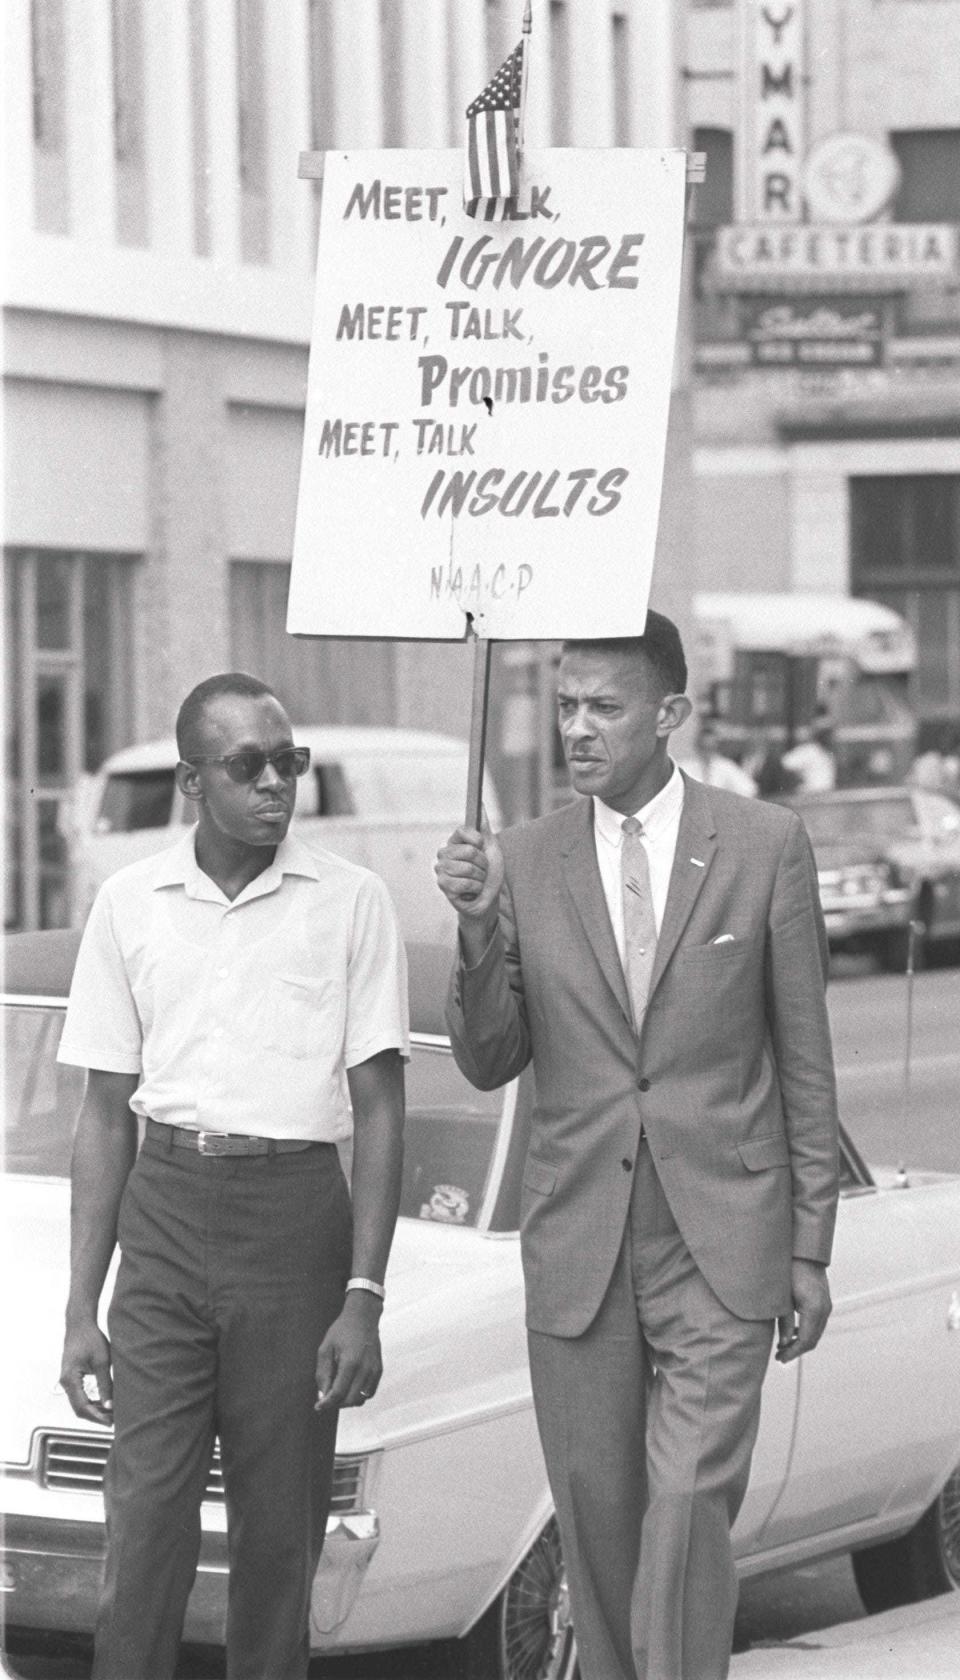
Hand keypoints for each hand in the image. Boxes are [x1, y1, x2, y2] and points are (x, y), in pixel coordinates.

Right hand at [60, 1321, 113, 1425]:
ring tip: (111, 1413)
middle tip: (114, 1420)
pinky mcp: (71, 1378)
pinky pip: (79, 1396)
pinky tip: (103, 1403)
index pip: (82, 1407)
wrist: (80, 1324)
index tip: (110, 1423)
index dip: (97, 1417)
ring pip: (79, 1403)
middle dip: (96, 1416)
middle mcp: (65, 1382)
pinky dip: (90, 1402)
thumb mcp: (102, 1362)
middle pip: (79, 1408)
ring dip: (94, 1410)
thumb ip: (105, 1385)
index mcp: (70, 1379)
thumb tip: (110, 1406)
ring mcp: (67, 1381)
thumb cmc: (91, 1339)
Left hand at [315, 1292, 383, 1412]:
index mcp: (350, 1362)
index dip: (326, 1403)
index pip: (338, 1393)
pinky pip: (369, 1393)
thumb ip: (323, 1374)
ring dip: (347, 1401)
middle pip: (350, 1400)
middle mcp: (366, 1368)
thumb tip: (323, 1396)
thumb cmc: (341, 1331)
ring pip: (361, 1399)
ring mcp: (375, 1370)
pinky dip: (358, 1395)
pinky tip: (348, 1386)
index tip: (317, 1406)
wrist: (363, 1317)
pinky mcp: (379, 1370)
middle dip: (336, 1404)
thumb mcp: (325, 1348)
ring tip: (336, 1392)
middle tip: (325, 1399)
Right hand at [434, 816, 504, 921]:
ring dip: (480, 877)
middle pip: (469, 851)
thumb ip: (484, 826)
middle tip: (482, 869)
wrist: (489, 897)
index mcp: (454, 842)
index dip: (477, 840)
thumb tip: (481, 804)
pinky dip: (475, 888)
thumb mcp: (490, 847)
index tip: (482, 846)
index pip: (462, 831)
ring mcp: (441, 869)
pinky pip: (464, 883)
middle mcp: (444, 853)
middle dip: (483, 863)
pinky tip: (473, 890)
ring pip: (468, 868)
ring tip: (477, 880)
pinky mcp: (443, 885)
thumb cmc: (489, 872)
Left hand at [776, 1259, 831, 1363]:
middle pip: (813, 1339)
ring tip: (783, 1346)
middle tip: (780, 1356)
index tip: (780, 1358)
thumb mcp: (782, 1297)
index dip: (793, 1352)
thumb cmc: (789, 1270)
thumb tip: (784, 1343)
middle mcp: (824, 1309)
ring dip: (801, 1342)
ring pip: (816, 1333)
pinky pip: (817, 1324)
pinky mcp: (824, 1302)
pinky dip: (806, 1332)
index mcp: (814, 1309)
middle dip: (796, 1350)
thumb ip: (784, 1321)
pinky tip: (793, 1333)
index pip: (806, 1340)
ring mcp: (827, 1306)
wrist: (804, 1252)